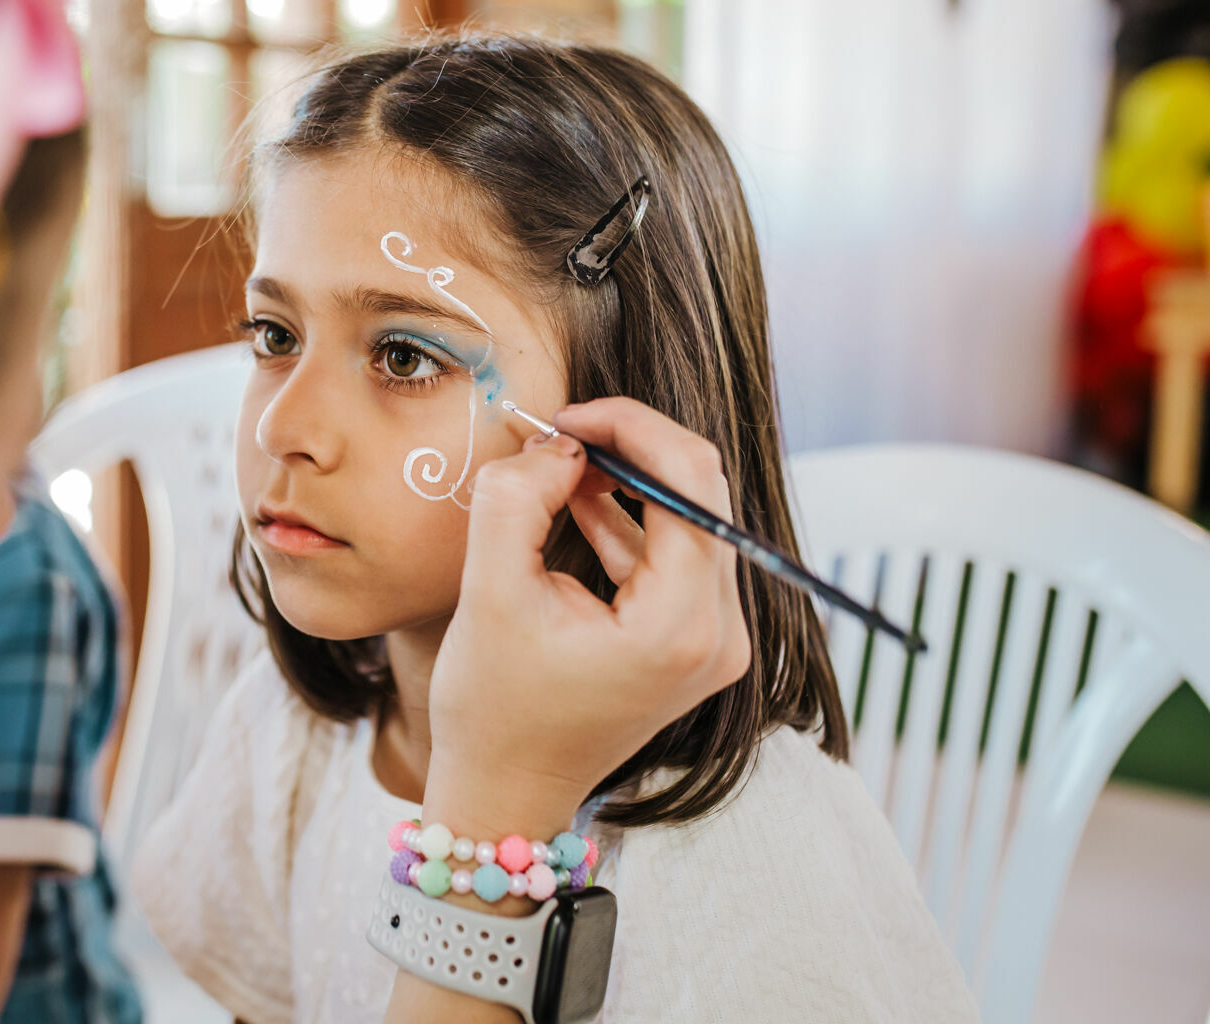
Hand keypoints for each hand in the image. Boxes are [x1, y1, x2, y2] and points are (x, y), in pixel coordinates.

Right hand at [424, 398, 751, 838]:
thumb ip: (518, 498)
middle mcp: (718, 632)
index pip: (690, 480)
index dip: (630, 427)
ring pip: (689, 516)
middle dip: (631, 446)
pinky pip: (675, 552)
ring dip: (627, 478)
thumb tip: (558, 442)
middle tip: (563, 432)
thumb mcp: (490, 592)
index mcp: (681, 625)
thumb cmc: (494, 709)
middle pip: (700, 492)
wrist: (506, 791)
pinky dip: (629, 518)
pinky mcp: (692, 641)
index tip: (566, 417)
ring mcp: (713, 641)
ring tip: (559, 464)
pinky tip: (577, 498)